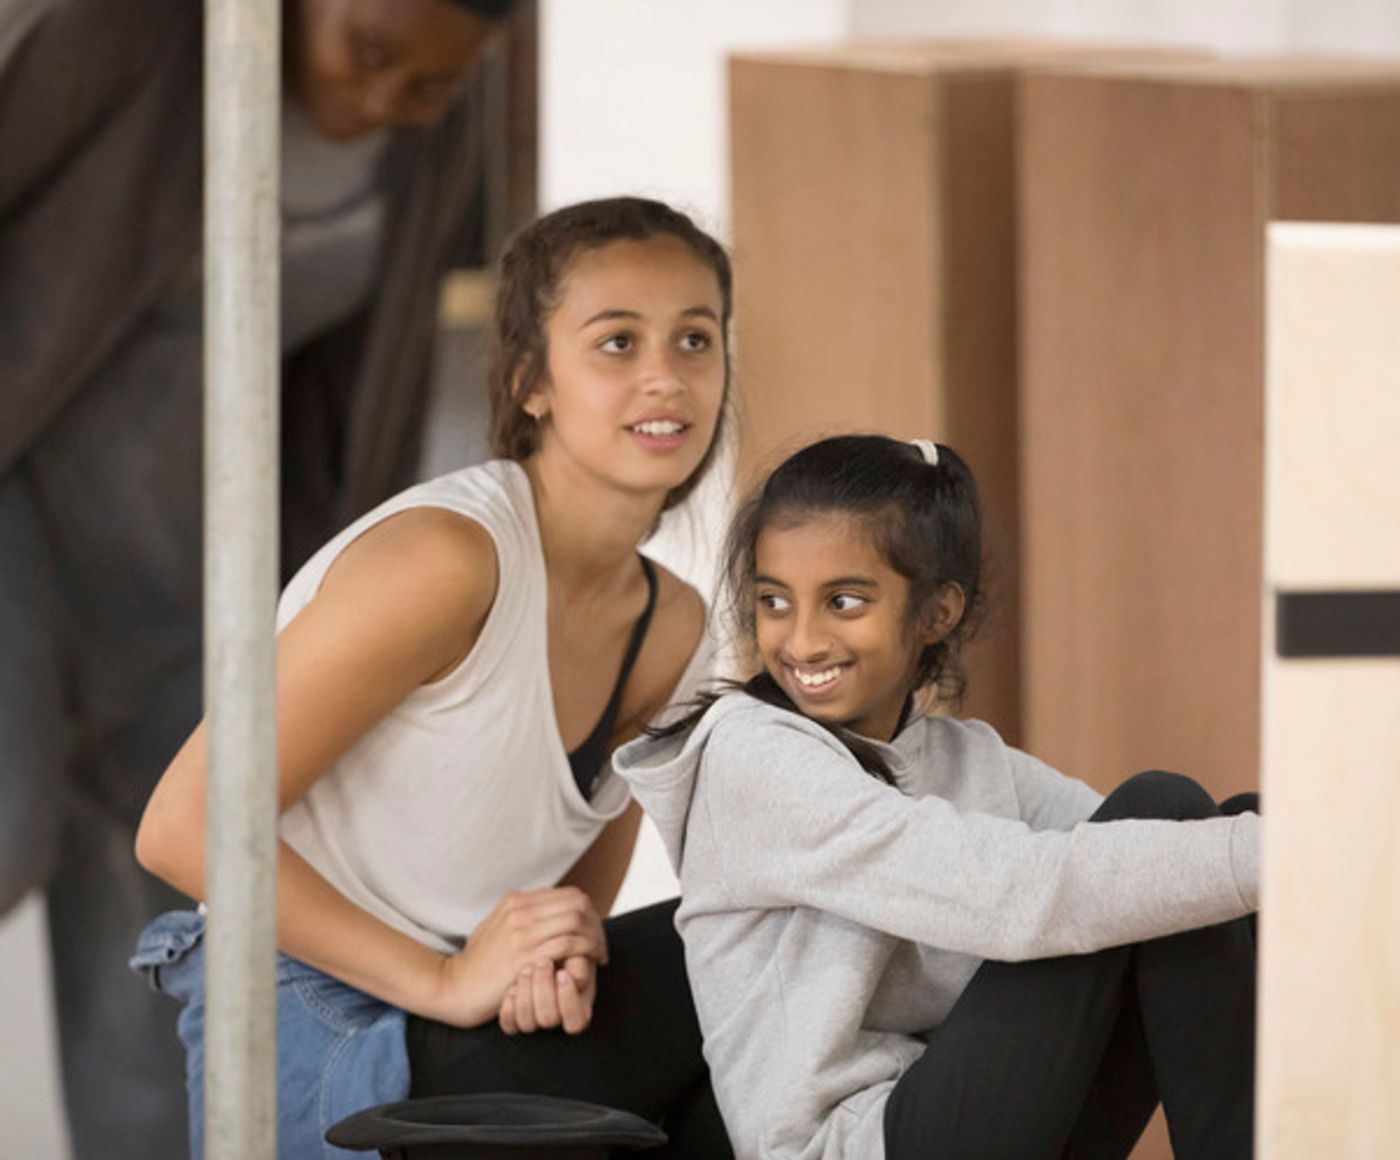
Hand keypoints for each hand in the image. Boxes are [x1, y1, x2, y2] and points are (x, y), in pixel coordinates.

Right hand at [425, 888, 606, 1026]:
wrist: (454, 987)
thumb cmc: (478, 965)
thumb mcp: (497, 928)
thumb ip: (522, 916)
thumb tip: (548, 908)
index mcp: (516, 901)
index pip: (569, 894)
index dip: (590, 913)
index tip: (593, 933)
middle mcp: (520, 910)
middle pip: (578, 903)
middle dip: (597, 924)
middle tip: (601, 946)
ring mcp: (522, 931)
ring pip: (576, 921)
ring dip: (595, 939)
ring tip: (598, 956)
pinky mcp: (525, 955)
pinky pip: (568, 944)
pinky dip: (585, 952)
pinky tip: (588, 964)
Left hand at [499, 954, 596, 1035]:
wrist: (542, 955)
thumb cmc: (565, 956)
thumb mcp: (577, 957)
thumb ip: (579, 965)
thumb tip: (576, 978)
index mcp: (577, 1012)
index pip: (575, 1022)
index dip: (568, 999)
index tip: (562, 973)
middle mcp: (555, 1021)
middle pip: (548, 1019)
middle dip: (543, 988)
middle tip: (542, 962)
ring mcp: (534, 1023)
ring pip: (527, 1024)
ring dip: (525, 994)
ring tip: (527, 969)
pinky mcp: (514, 1022)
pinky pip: (508, 1025)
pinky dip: (509, 1006)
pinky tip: (513, 987)